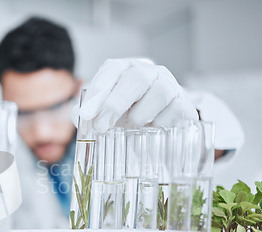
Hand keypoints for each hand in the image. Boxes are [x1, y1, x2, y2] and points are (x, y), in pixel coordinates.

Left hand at [71, 59, 197, 130]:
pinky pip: (173, 113)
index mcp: (127, 69)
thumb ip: (89, 113)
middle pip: (136, 78)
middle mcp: (151, 72)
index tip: (86, 114)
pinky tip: (152, 130)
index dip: (99, 89)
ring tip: (132, 127)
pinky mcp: (185, 105)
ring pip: (158, 93)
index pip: (113, 68)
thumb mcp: (105, 113)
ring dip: (140, 115)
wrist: (160, 130)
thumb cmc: (128, 116)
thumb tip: (79, 116)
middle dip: (115, 104)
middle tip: (101, 126)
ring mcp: (171, 86)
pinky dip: (159, 125)